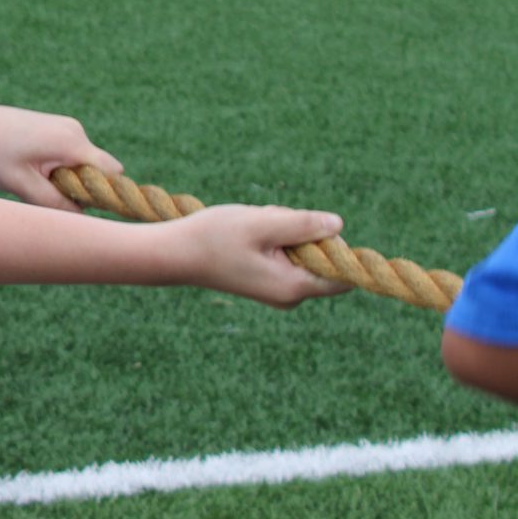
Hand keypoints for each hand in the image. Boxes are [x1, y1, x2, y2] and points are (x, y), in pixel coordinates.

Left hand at [0, 103, 119, 210]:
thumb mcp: (21, 185)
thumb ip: (55, 203)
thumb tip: (84, 219)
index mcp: (70, 141)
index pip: (112, 172)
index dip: (106, 194)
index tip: (84, 208)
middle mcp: (74, 130)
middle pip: (97, 171)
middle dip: (79, 189)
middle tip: (44, 193)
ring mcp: (66, 126)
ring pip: (83, 166)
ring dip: (65, 180)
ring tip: (31, 178)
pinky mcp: (57, 128)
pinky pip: (71, 157)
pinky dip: (57, 169)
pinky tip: (29, 168)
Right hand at [171, 206, 352, 308]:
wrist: (174, 253)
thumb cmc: (214, 238)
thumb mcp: (262, 224)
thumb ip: (303, 224)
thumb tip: (339, 225)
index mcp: (294, 287)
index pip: (343, 273)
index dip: (336, 246)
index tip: (310, 227)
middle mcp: (291, 295)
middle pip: (322, 256)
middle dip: (302, 232)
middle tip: (269, 223)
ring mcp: (279, 289)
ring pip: (302, 251)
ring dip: (285, 231)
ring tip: (252, 229)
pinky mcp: (268, 281)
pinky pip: (286, 254)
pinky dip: (274, 238)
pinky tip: (249, 235)